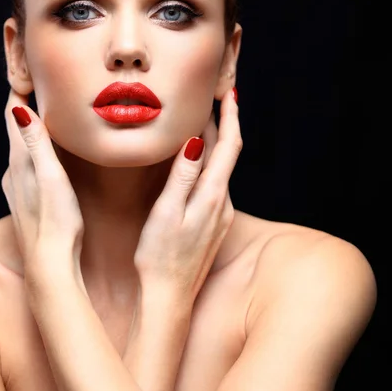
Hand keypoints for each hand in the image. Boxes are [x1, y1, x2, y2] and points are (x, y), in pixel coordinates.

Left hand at [1, 89, 84, 277]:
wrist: (50, 264)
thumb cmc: (56, 222)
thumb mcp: (50, 178)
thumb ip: (37, 144)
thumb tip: (21, 109)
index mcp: (20, 160)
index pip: (14, 113)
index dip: (18, 87)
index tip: (26, 64)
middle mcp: (14, 170)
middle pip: (15, 126)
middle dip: (24, 102)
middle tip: (38, 80)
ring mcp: (17, 185)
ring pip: (21, 145)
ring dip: (30, 126)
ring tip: (45, 110)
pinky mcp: (26, 198)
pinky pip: (27, 162)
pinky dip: (35, 147)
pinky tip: (46, 154)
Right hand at [134, 89, 241, 304]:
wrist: (169, 298)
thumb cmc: (161, 257)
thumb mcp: (167, 213)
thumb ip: (183, 177)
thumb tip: (196, 141)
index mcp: (212, 196)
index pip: (229, 146)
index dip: (231, 117)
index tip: (230, 92)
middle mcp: (223, 203)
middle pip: (227, 154)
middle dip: (223, 124)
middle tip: (212, 99)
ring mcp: (219, 216)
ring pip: (220, 169)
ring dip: (214, 144)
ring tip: (202, 122)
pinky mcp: (212, 224)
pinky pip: (214, 184)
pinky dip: (208, 164)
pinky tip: (194, 162)